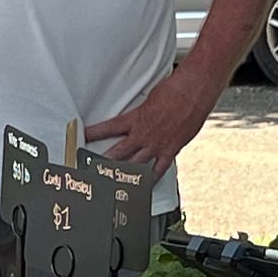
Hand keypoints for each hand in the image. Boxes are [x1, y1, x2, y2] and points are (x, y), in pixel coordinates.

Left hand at [82, 67, 214, 177]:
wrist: (193, 93)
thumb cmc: (175, 90)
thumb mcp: (151, 97)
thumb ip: (143, 110)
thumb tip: (141, 114)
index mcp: (135, 119)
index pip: (109, 128)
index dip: (94, 134)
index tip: (84, 137)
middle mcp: (143, 134)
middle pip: (119, 151)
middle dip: (105, 161)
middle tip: (95, 169)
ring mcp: (156, 145)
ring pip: (135, 164)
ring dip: (124, 174)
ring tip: (114, 182)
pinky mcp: (170, 150)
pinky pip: (159, 169)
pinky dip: (152, 179)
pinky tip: (146, 185)